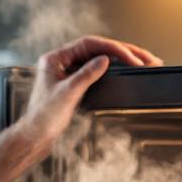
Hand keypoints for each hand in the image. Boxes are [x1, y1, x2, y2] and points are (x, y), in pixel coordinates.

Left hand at [18, 35, 161, 145]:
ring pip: (101, 58)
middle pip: (98, 49)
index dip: (112, 48)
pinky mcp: (76, 82)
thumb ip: (86, 75)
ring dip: (123, 59)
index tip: (130, 56)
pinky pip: (99, 70)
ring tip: (144, 61)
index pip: (88, 44)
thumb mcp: (67, 94)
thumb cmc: (43, 117)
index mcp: (55, 58)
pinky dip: (115, 69)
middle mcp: (62, 61)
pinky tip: (128, 70)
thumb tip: (105, 59)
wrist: (35, 137)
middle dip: (124, 52)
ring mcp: (70, 71)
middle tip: (146, 57)